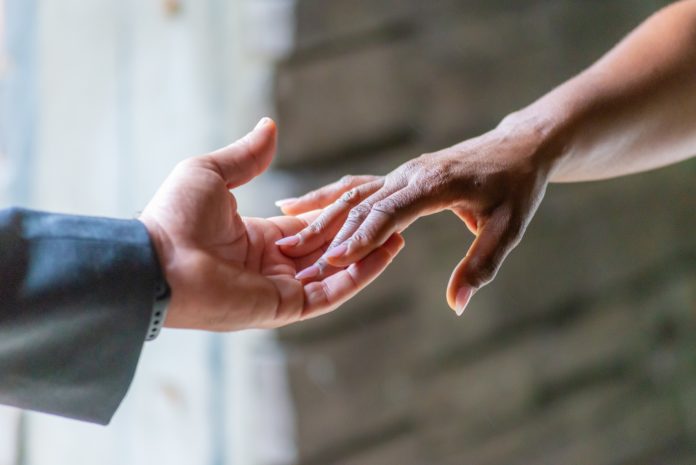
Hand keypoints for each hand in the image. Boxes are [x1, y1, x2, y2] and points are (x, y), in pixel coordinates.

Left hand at [139, 118, 404, 330]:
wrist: (156, 261)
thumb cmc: (175, 216)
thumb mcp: (211, 173)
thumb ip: (247, 156)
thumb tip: (270, 126)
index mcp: (256, 238)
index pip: (307, 228)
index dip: (334, 215)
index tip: (362, 201)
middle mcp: (271, 266)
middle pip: (325, 249)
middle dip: (357, 235)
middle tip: (393, 216)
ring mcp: (280, 289)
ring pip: (335, 273)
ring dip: (367, 255)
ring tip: (399, 234)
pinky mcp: (285, 307)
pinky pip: (331, 292)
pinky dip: (360, 274)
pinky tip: (385, 252)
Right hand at [276, 121, 554, 314]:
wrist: (518, 148)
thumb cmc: (517, 187)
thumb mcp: (509, 228)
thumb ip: (481, 265)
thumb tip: (457, 304)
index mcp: (435, 184)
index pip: (391, 211)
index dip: (363, 235)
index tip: (336, 259)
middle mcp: (411, 175)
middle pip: (362, 202)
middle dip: (329, 229)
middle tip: (296, 256)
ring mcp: (402, 173)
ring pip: (352, 192)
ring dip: (319, 212)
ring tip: (284, 230)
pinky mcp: (398, 176)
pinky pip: (357, 187)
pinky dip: (325, 196)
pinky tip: (294, 205)